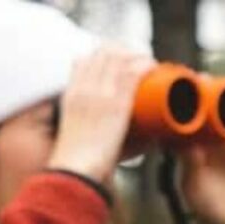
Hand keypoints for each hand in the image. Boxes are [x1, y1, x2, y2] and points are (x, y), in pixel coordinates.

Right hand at [48, 47, 155, 183]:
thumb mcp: (72, 136)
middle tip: (136, 61)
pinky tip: (153, 67)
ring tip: (148, 64)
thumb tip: (102, 136)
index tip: (115, 60)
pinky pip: (133, 72)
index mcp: (70, 95)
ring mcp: (101, 94)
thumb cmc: (75, 163)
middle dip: (122, 51)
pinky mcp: (117, 102)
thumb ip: (84, 128)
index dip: (102, 55)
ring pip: (120, 58)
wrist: (75, 170)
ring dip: (137, 56)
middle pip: (103, 54)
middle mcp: (85, 89)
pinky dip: (145, 65)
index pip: (83, 60)